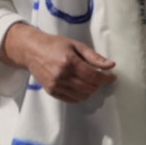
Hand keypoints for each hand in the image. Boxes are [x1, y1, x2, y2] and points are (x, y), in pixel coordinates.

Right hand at [1, 22, 115, 102]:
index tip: (112, 77)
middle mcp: (62, 76)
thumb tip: (111, 65)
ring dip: (90, 90)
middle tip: (101, 77)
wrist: (32, 51)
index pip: (93, 76)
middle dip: (99, 84)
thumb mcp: (76, 45)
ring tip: (91, 81)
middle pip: (89, 88)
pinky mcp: (51, 91)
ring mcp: (55, 85)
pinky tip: (81, 86)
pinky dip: (80, 95)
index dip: (106, 78)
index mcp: (69, 62)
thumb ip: (94, 57)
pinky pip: (71, 99)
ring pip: (82, 96)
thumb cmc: (56, 45)